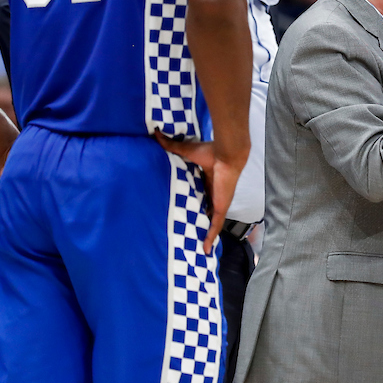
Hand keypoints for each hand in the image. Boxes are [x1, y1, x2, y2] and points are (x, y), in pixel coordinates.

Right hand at [155, 130, 242, 254]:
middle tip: (183, 233)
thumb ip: (170, 145)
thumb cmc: (210, 152)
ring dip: (204, 234)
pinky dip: (211, 237)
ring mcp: (217, 202)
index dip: (191, 204)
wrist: (227, 154)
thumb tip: (155, 132)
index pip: (199, 196)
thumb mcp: (186, 151)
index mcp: (206, 182)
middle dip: (197, 222)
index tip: (181, 212)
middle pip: (204, 211)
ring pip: (210, 222)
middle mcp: (213, 194)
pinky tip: (206, 250)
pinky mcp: (220, 208)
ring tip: (194, 249)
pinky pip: (215, 226)